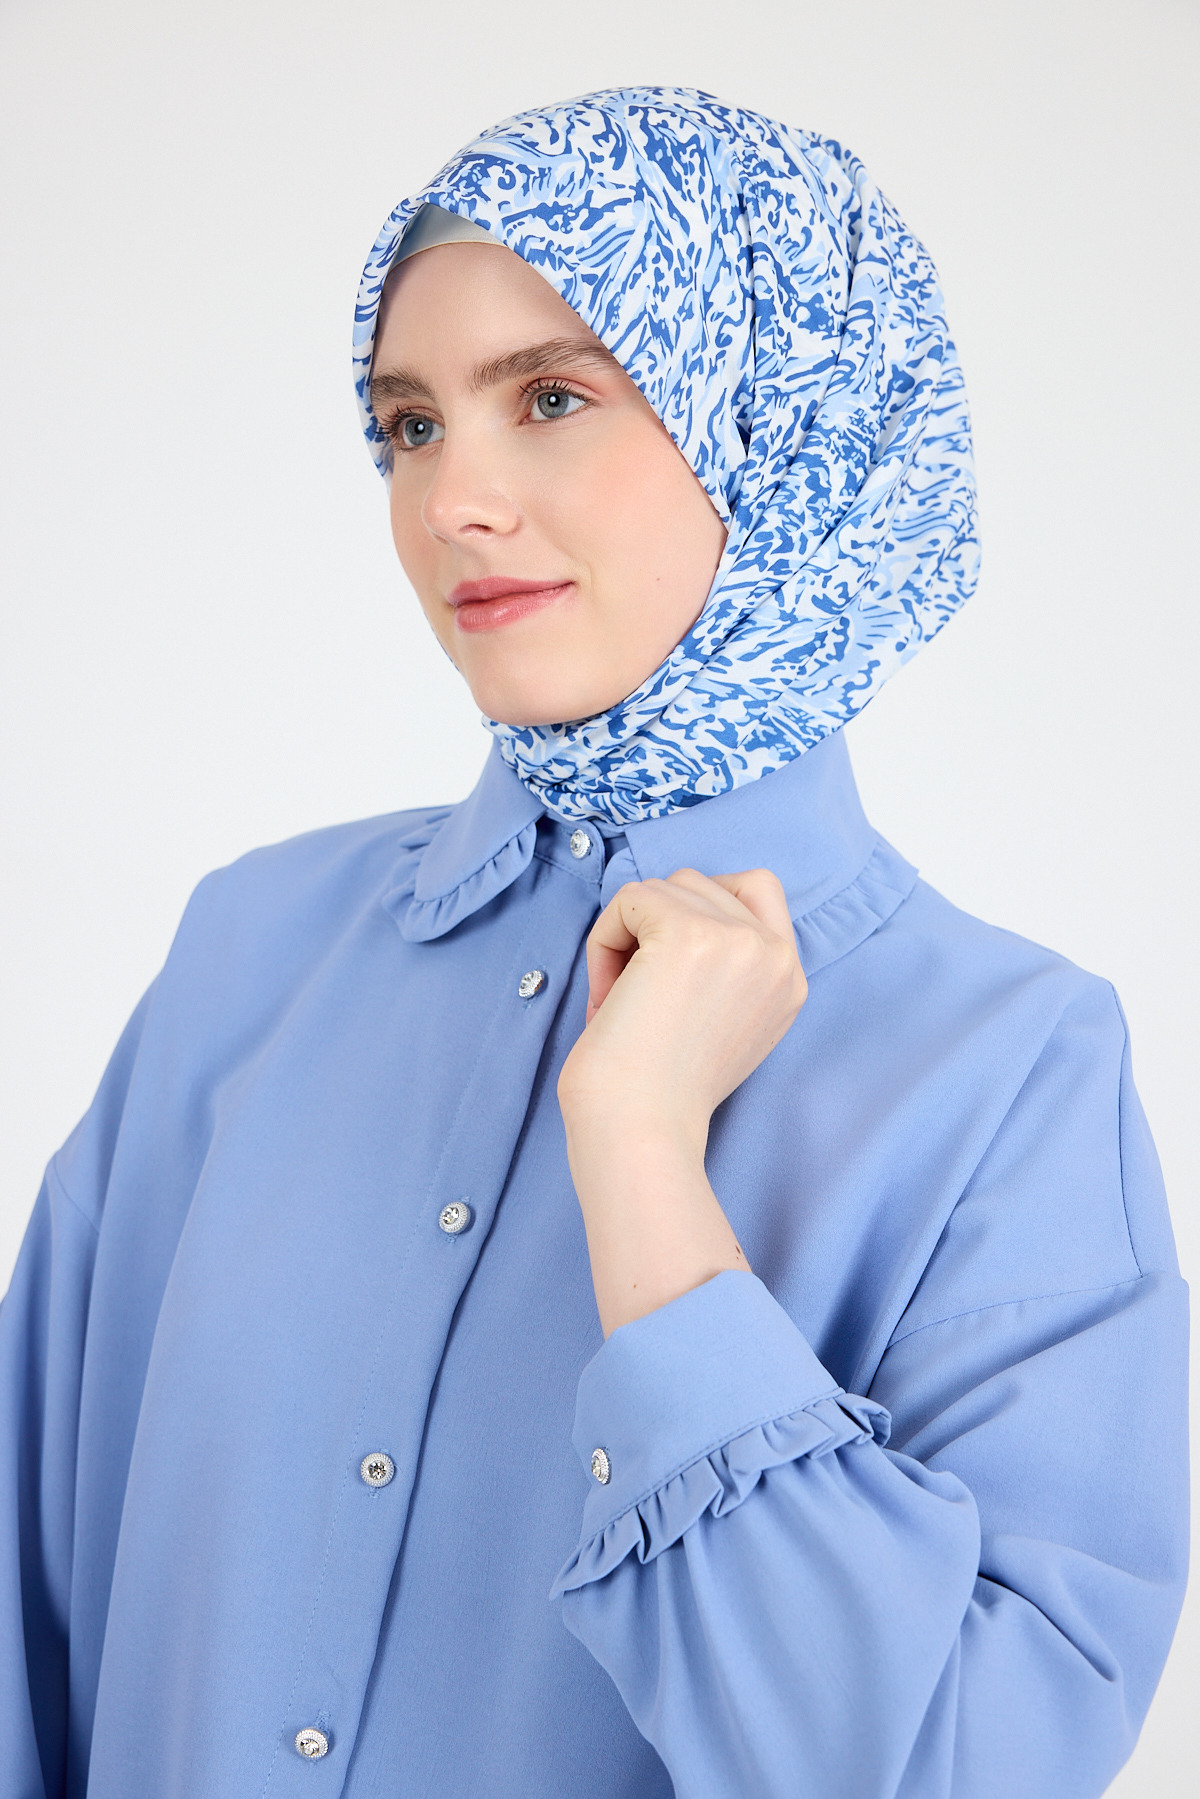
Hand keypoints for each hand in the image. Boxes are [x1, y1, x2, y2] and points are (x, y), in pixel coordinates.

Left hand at [558, 868, 806, 1334]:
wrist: (640, 1134)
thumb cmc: (659, 1093)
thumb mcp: (722, 1023)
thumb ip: (725, 966)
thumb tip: (675, 905)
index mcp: (789, 979)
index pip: (757, 888)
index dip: (697, 909)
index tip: (667, 968)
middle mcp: (775, 954)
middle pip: (699, 882)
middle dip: (654, 927)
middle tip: (635, 996)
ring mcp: (737, 939)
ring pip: (662, 887)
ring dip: (627, 935)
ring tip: (621, 1000)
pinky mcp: (689, 932)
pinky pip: (628, 899)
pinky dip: (604, 941)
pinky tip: (609, 996)